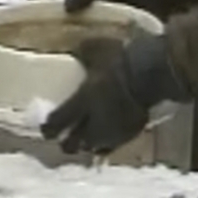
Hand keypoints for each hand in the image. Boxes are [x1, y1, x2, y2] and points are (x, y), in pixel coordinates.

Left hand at [40, 32, 196, 154]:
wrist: (152, 73)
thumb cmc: (121, 60)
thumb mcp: (97, 49)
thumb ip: (82, 52)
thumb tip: (75, 50)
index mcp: (82, 101)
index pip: (58, 122)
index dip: (49, 128)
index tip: (45, 129)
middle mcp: (94, 122)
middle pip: (73, 144)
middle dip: (67, 144)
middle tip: (65, 140)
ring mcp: (113, 131)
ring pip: (94, 147)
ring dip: (88, 145)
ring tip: (87, 141)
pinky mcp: (131, 134)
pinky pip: (114, 145)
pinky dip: (108, 144)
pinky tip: (108, 139)